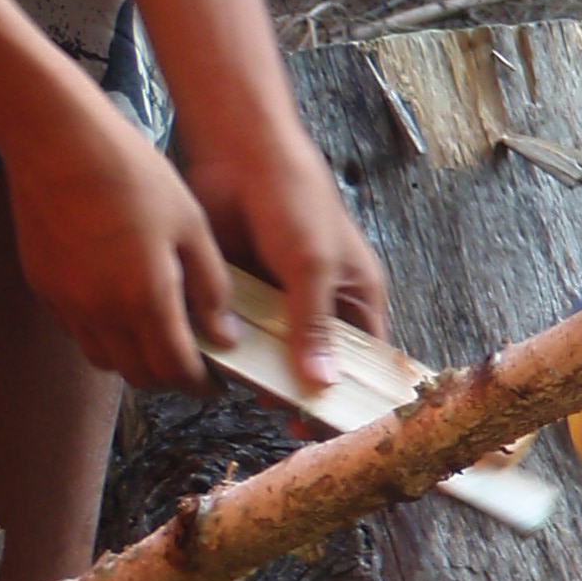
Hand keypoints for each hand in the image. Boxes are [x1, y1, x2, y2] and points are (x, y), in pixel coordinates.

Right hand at [0, 85, 240, 388]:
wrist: (58, 142)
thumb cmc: (131, 175)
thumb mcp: (192, 226)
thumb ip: (211, 288)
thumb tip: (224, 336)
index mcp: (145, 298)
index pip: (176, 370)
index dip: (200, 384)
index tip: (214, 382)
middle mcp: (100, 311)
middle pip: (138, 375)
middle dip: (169, 378)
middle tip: (189, 363)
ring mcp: (66, 302)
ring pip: (103, 358)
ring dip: (133, 359)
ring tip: (157, 336)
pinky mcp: (44, 287)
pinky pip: (77, 331)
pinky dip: (103, 334)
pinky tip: (120, 308)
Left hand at [174, 122, 385, 390]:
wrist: (238, 155)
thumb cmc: (296, 201)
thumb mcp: (312, 265)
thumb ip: (315, 325)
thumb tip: (323, 383)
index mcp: (356, 298)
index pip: (364, 360)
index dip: (350, 393)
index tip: (330, 425)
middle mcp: (319, 306)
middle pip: (316, 365)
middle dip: (300, 391)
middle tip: (281, 415)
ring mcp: (278, 302)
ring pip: (273, 355)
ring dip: (260, 372)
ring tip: (247, 389)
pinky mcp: (240, 295)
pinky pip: (236, 335)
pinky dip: (228, 350)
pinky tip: (217, 364)